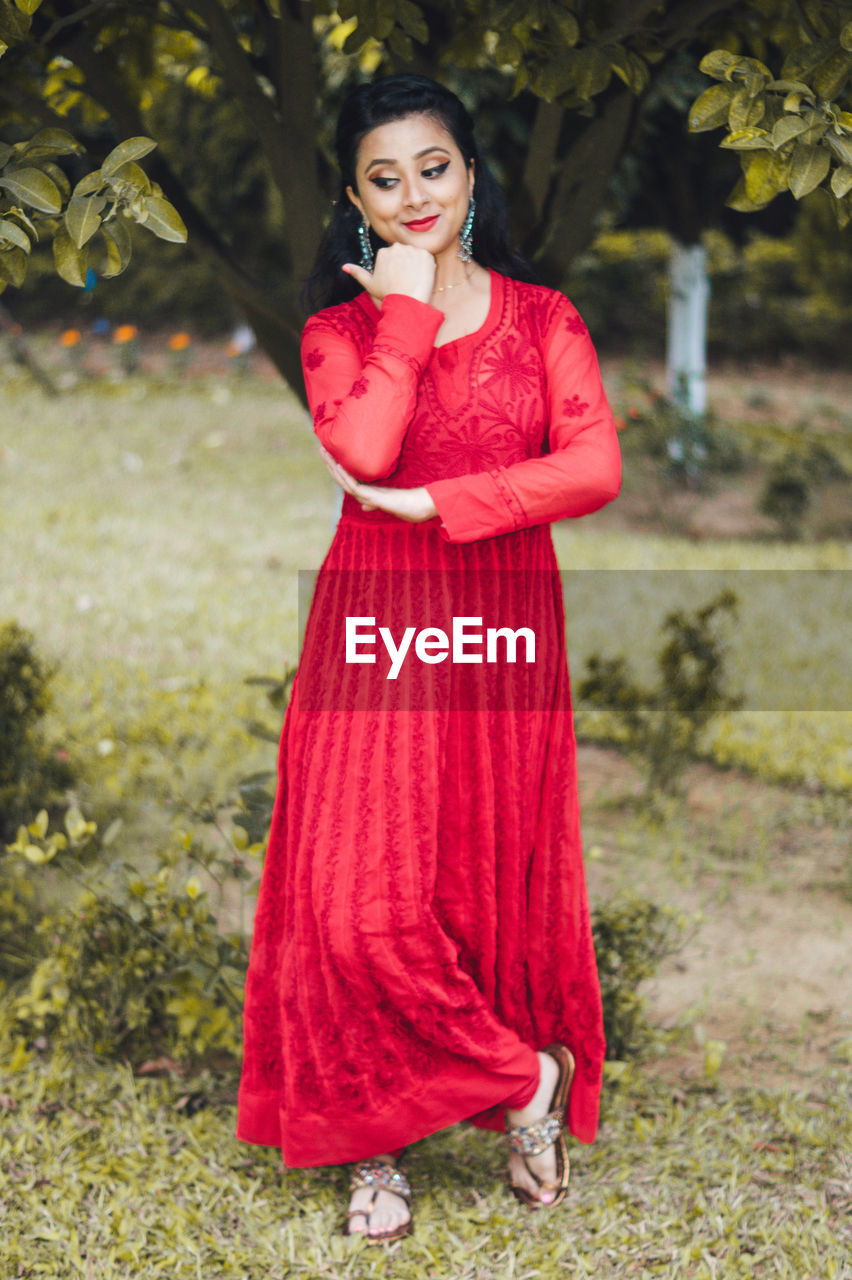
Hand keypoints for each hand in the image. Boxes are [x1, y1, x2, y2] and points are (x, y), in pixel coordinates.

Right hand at [319, 445, 437, 522]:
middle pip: (341, 480)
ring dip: (334, 468)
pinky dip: (346, 477)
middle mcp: (365, 497)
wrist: (419, 509)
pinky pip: (356, 487)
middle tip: (321, 448)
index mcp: (367, 494)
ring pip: (345, 483)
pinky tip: (339, 466)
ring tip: (325, 453)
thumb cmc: (408, 503)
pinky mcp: (375, 499)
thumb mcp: (390, 498)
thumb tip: (365, 504)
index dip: (335, 469)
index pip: (346, 481)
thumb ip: (376, 500)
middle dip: (330, 465)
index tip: (329, 454)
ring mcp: (368, 498)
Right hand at [343, 242, 436, 305]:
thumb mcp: (369, 284)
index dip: (395, 269)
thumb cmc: (387, 295)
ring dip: (416, 265)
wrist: (406, 302)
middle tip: (406, 280)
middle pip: (404, 253)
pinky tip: (421, 277)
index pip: (392, 257)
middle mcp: (397, 247)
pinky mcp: (426, 254)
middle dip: (406, 264)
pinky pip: (427, 258)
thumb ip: (357, 272)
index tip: (396, 280)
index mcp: (383, 252)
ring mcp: (412, 249)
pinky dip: (427, 267)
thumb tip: (344, 266)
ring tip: (413, 280)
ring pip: (416, 255)